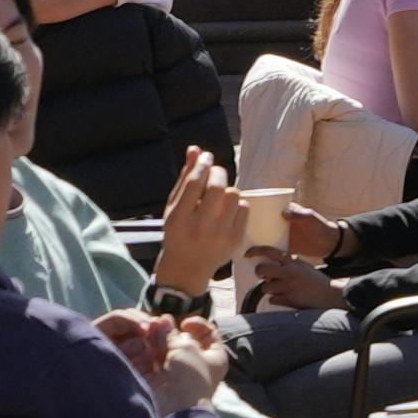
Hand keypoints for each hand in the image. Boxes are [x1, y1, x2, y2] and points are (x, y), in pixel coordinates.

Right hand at [100, 309, 230, 411]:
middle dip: (170, 330)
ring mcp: (177, 372)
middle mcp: (197, 364)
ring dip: (157, 338)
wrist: (175, 408)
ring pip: (166, 348)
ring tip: (148, 329)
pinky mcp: (160, 378)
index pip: (208, 333)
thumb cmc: (189, 377)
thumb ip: (172, 334)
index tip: (185, 323)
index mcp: (214, 357)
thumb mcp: (185, 349)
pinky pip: (153, 359)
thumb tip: (164, 321)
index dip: (197, 324)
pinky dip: (147, 350)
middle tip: (158, 323)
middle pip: (183, 340)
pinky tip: (142, 341)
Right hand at [153, 153, 244, 293]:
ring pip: (233, 195)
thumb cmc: (178, 232)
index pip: (195, 183)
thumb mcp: (174, 207)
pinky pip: (244, 208)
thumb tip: (195, 149)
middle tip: (215, 172)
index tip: (207, 156)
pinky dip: (236, 204)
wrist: (187, 269)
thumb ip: (185, 178)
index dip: (203, 163)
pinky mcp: (235, 240)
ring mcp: (219, 235)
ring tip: (218, 196)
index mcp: (178, 219)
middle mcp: (199, 228)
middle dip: (218, 172)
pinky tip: (226, 210)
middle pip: (218, 186)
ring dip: (227, 189)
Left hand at [240, 243, 329, 306]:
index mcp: (294, 261)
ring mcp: (288, 287)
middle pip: (262, 270)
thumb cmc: (315, 281)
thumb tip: (268, 268)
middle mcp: (289, 272)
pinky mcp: (289, 300)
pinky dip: (277, 299)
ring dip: (271, 289)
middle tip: (264, 276)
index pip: (270, 252)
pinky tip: (287, 298)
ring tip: (282, 289)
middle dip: (260, 273)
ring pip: (266, 287)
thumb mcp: (303, 266)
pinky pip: (273, 299)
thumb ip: (288, 265)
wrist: (330, 295)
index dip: (256, 251)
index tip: (247, 254)